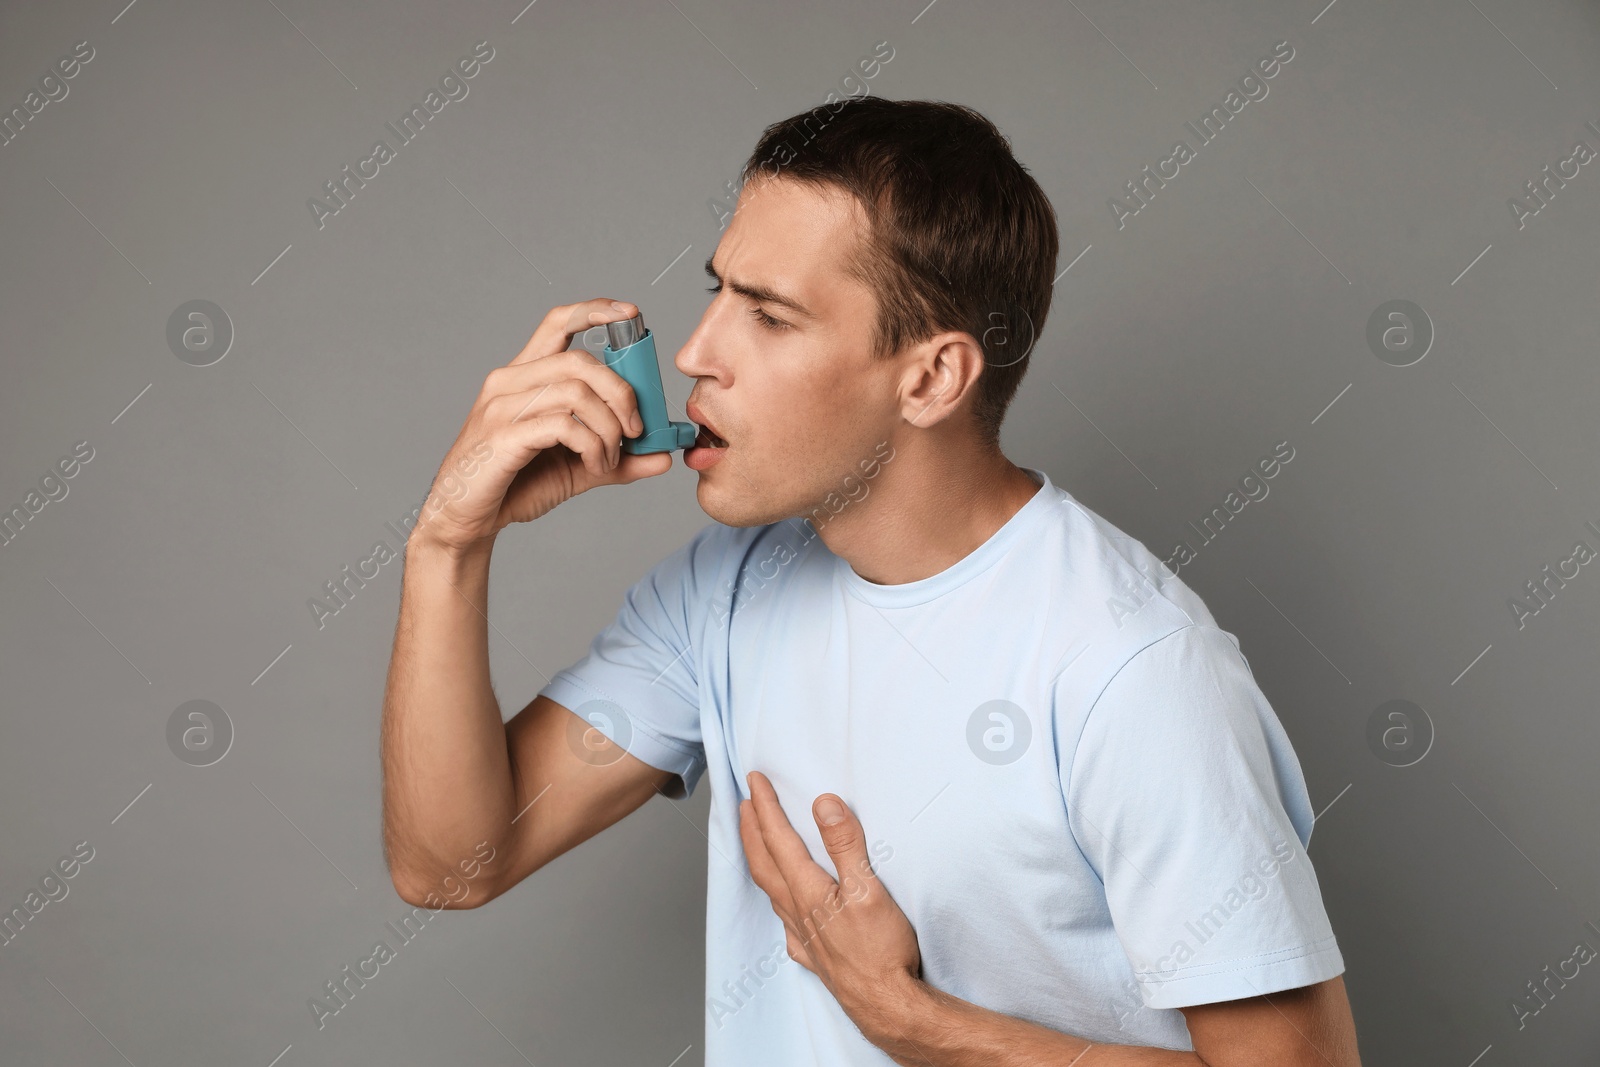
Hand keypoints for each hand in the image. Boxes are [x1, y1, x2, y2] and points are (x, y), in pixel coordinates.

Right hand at [412, 298, 672, 553]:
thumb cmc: (516, 486)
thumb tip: (664, 456)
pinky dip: (592, 445)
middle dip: (621, 392)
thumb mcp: (577, 469)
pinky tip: (594, 465)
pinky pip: (563, 425)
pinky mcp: (501, 437)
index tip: (631, 315)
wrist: (467, 521)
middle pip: (580, 361)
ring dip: (608, 429)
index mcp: (524, 377)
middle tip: (636, 429)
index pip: (557, 323)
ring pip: (576, 393)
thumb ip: (618, 459)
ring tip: (608, 459)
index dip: (595, 310)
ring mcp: (500, 408)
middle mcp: (508, 383)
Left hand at [739, 771, 921, 1030]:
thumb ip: (845, 845)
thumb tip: (823, 803)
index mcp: (809, 890)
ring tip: (756, 843)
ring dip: (760, 860)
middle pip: (764, 863)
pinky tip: (785, 909)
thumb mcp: (869, 889)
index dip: (765, 807)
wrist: (887, 1006)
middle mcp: (798, 912)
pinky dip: (779, 904)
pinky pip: (786, 924)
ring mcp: (804, 936)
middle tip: (744, 803)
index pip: (778, 839)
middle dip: (751, 828)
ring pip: (771, 891)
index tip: (754, 781)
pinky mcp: (816, 956)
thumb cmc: (882, 952)